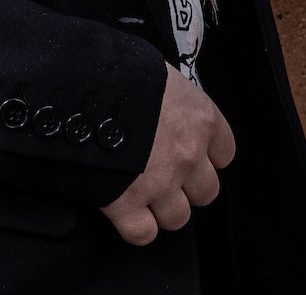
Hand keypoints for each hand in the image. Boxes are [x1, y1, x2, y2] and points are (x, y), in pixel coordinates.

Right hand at [100, 64, 234, 245]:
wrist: (81, 87)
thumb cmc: (118, 71)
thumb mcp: (157, 74)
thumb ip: (170, 98)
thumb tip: (161, 103)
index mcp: (200, 119)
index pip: (224, 153)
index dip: (205, 156)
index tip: (191, 153)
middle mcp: (188, 155)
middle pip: (206, 192)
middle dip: (186, 186)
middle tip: (163, 174)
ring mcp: (160, 183)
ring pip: (178, 217)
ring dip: (161, 209)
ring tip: (142, 193)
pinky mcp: (127, 204)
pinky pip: (143, 234)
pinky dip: (135, 227)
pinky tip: (125, 212)